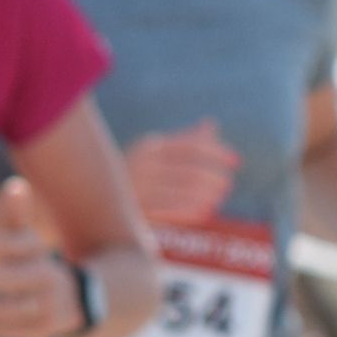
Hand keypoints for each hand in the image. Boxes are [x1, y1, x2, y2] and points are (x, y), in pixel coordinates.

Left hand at [0, 183, 84, 336]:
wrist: (84, 303)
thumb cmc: (40, 266)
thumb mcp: (33, 242)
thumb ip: (20, 215)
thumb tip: (15, 184)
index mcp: (41, 254)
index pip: (2, 246)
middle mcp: (47, 280)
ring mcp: (47, 308)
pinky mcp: (44, 332)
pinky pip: (5, 330)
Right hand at [124, 121, 240, 229]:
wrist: (100, 199)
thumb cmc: (138, 172)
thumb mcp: (157, 153)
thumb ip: (185, 140)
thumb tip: (210, 123)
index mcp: (150, 147)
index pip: (191, 146)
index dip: (217, 152)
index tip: (236, 160)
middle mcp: (143, 164)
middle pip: (191, 171)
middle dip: (213, 177)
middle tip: (226, 184)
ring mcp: (139, 187)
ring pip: (184, 192)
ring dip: (206, 195)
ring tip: (217, 198)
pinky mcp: (138, 209)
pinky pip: (172, 211)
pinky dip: (191, 211)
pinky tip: (204, 213)